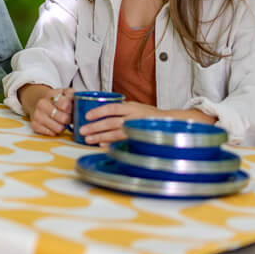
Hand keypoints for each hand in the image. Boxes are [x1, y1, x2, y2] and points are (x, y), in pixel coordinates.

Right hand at [22, 85, 73, 136]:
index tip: (71, 109)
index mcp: (51, 95)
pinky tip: (54, 125)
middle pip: (64, 119)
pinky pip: (52, 133)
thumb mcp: (65, 93)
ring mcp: (37, 115)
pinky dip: (55, 131)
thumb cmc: (56, 99)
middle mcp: (42, 104)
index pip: (65, 105)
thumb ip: (73, 96)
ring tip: (61, 121)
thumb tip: (78, 104)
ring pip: (58, 128)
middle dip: (69, 119)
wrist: (37, 101)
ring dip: (62, 126)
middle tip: (68, 117)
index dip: (72, 109)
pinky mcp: (34, 125)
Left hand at [76, 103, 214, 145]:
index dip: (98, 111)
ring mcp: (137, 128)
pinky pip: (123, 142)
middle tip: (82, 130)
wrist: (173, 124)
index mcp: (132, 107)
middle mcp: (134, 117)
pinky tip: (103, 146)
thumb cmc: (151, 116)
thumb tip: (102, 112)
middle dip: (94, 126)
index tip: (87, 116)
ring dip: (100, 136)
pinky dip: (112, 144)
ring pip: (115, 133)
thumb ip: (122, 110)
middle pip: (110, 121)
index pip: (112, 108)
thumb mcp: (137, 108)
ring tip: (87, 139)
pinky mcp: (140, 138)